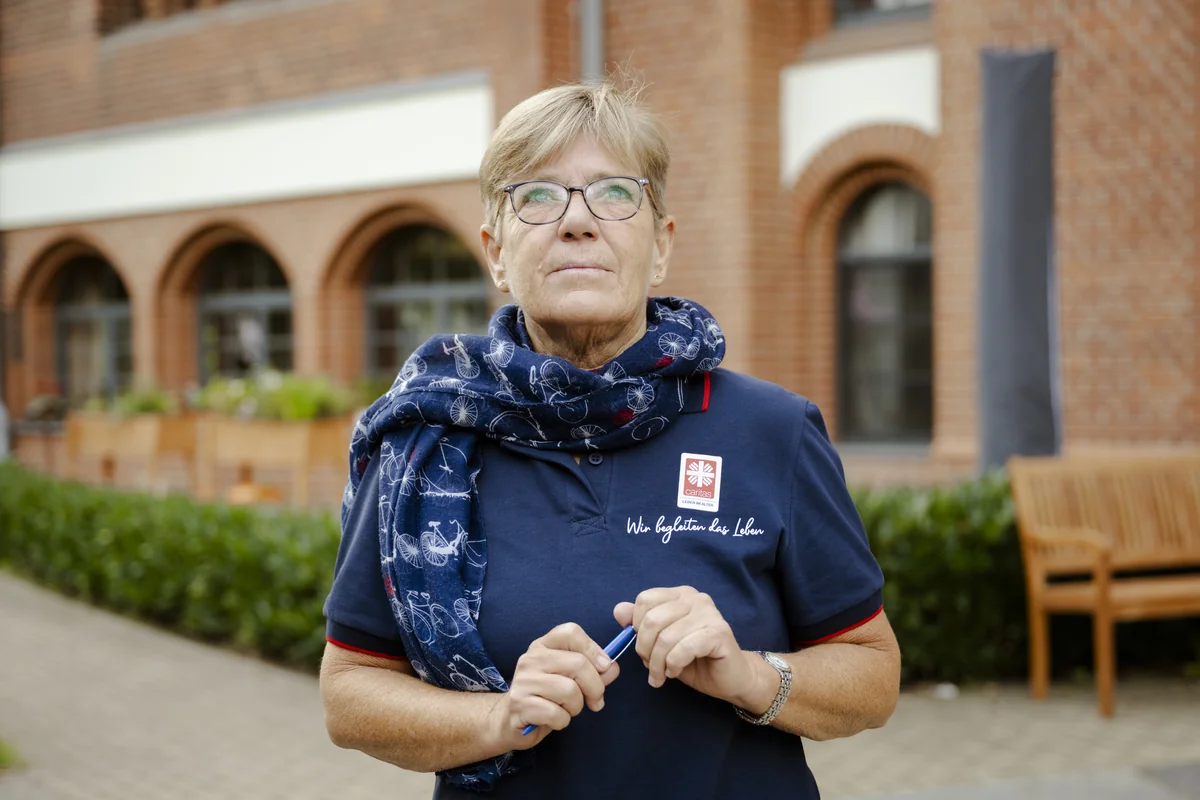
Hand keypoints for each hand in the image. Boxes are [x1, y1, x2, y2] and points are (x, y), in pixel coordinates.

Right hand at [490, 623, 619, 748]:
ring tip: (567, 709)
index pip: (571, 632)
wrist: (510, 721)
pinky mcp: (519, 705)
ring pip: (569, 691)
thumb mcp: (570, 679)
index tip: (604, 667)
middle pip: (578, 664)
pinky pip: (557, 714)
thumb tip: (612, 668)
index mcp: (543, 646)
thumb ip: (594, 672)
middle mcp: (531, 658)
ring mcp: (523, 681)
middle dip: (595, 687)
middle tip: (595, 701)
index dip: (593, 649)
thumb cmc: (546, 697)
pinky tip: (553, 720)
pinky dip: (563, 721)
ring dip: (576, 707)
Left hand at [614, 586, 761, 707]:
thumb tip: (619, 610)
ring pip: (666, 637)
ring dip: (658, 663)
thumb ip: (641, 625)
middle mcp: (695, 598)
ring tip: (662, 674)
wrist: (731, 679)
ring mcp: (709, 613)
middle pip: (652, 619)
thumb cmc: (694, 660)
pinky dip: (673, 665)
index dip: (637, 628)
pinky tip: (675, 672)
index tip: (643, 649)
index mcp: (680, 594)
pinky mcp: (719, 633)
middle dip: (645, 649)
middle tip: (651, 668)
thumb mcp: (661, 643)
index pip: (644, 600)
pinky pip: (682, 649)